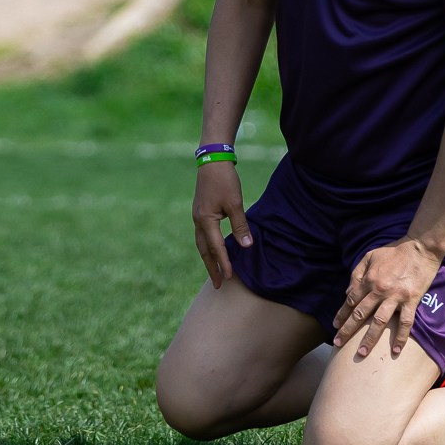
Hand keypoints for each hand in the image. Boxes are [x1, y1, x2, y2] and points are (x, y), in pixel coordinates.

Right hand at [191, 160, 250, 287]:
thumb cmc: (224, 180)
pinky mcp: (200, 211)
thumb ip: (240, 226)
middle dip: (211, 267)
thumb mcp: (235, 203)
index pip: (216, 248)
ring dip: (209, 258)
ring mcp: (197, 216)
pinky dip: (208, 246)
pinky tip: (214, 249)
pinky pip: (203, 235)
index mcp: (205, 221)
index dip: (223, 263)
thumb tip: (247, 246)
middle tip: (218, 284)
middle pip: (204, 250)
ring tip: (215, 271)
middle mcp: (198, 221)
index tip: (229, 278)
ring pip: (201, 243)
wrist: (212, 159)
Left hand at [332, 239, 443, 361]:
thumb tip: (348, 293)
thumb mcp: (370, 256)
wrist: (420, 248)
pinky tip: (395, 351)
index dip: (342, 314)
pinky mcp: (411, 300)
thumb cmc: (394, 252)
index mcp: (369, 279)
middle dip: (347, 330)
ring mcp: (396, 297)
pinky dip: (400, 338)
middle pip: (360, 314)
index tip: (335, 326)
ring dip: (369, 339)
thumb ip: (357, 274)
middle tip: (338, 344)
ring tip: (361, 353)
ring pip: (379, 322)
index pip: (351, 301)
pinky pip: (405, 323)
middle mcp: (379, 290)